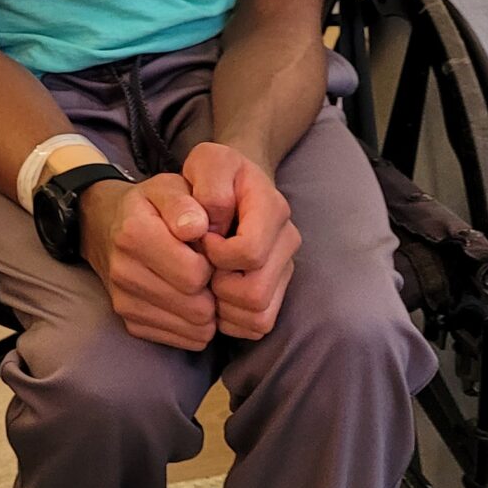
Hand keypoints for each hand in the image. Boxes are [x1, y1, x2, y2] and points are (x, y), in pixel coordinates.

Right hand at [78, 174, 214, 351]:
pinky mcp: (131, 324)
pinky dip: (195, 325)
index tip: (208, 250)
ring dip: (208, 311)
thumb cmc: (149, 207)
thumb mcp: (167, 188)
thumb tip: (197, 227)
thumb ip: (184, 203)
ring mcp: (125, 302)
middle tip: (208, 270)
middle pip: (198, 307)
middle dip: (214, 291)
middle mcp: (124, 273)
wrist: (105, 226)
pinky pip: (183, 340)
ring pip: (195, 329)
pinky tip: (189, 300)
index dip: (214, 263)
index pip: (195, 274)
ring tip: (200, 285)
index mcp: (134, 235)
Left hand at [180, 141, 300, 340]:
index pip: (250, 252)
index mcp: (273, 209)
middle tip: (202, 266)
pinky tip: (215, 296)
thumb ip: (209, 183)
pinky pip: (257, 325)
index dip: (217, 254)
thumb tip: (206, 226)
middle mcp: (287, 242)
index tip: (200, 239)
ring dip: (224, 306)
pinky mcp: (278, 291)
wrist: (233, 186)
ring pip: (258, 315)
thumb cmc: (215, 175)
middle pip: (255, 293)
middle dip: (218, 286)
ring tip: (207, 281)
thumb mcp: (208, 161)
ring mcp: (285, 269)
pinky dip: (231, 320)